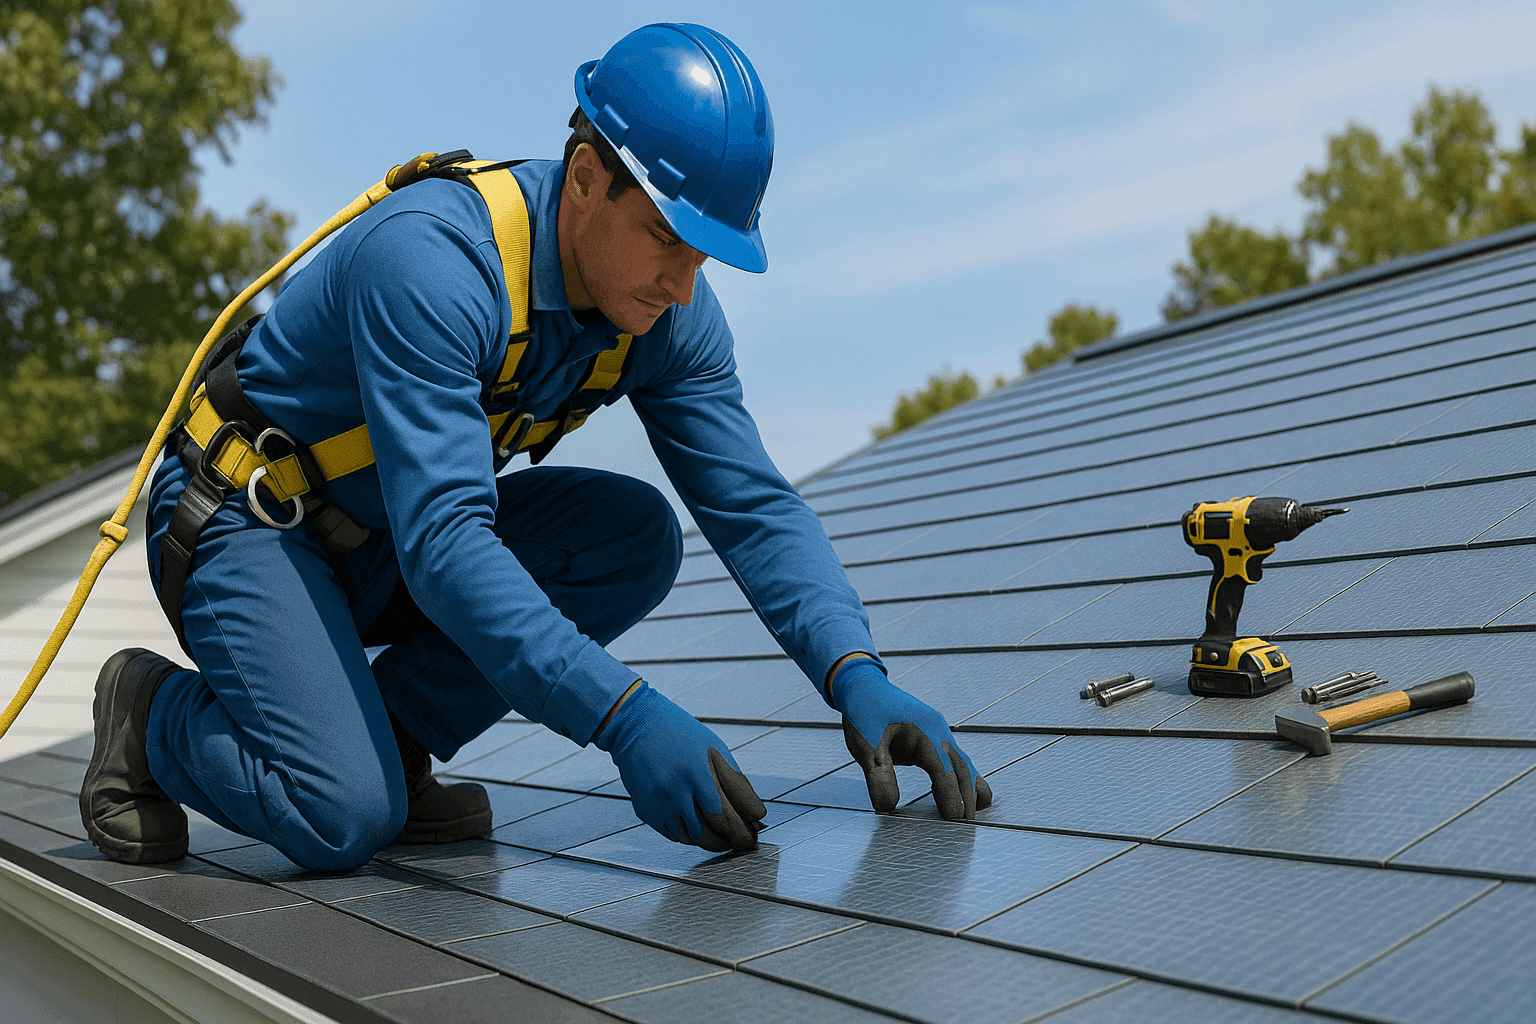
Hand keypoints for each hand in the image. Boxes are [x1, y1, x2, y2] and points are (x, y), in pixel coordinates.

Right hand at [595, 682, 765, 850]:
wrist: (636, 726)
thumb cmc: (681, 734)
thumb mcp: (715, 749)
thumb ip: (735, 782)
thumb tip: (756, 812)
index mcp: (698, 774)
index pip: (726, 817)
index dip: (743, 830)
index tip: (753, 833)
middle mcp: (676, 793)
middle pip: (710, 833)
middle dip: (731, 839)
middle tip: (742, 839)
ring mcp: (658, 804)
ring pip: (692, 839)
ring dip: (711, 841)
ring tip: (723, 835)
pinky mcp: (646, 811)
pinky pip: (673, 835)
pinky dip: (690, 835)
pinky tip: (699, 825)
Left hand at [831, 658, 992, 818]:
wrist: (863, 686)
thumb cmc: (864, 713)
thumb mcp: (866, 746)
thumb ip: (878, 775)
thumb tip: (887, 806)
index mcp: (925, 731)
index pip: (943, 769)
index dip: (950, 794)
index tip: (954, 819)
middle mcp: (939, 731)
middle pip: (961, 768)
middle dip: (965, 796)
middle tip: (967, 825)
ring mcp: (940, 733)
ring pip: (963, 763)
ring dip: (969, 787)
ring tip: (973, 812)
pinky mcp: (934, 737)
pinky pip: (955, 759)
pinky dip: (962, 777)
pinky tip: (962, 792)